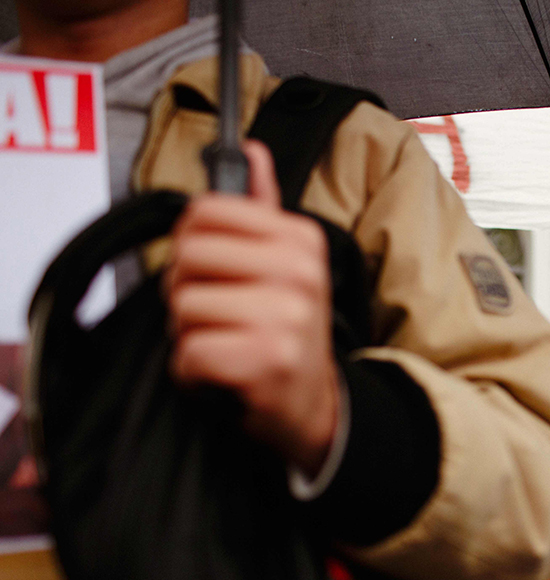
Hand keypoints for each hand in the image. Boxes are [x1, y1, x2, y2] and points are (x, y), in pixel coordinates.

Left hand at [165, 140, 338, 475]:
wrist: (313, 407)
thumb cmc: (287, 333)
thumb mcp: (285, 265)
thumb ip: (261, 209)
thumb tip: (251, 149)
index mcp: (301, 240)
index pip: (203, 212)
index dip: (192, 245)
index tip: (217, 272)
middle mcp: (300, 272)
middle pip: (187, 255)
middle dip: (187, 291)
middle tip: (220, 316)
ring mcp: (287, 316)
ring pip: (183, 306)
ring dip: (191, 336)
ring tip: (226, 346)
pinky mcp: (268, 360)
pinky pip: (190, 353)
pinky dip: (194, 373)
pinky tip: (223, 375)